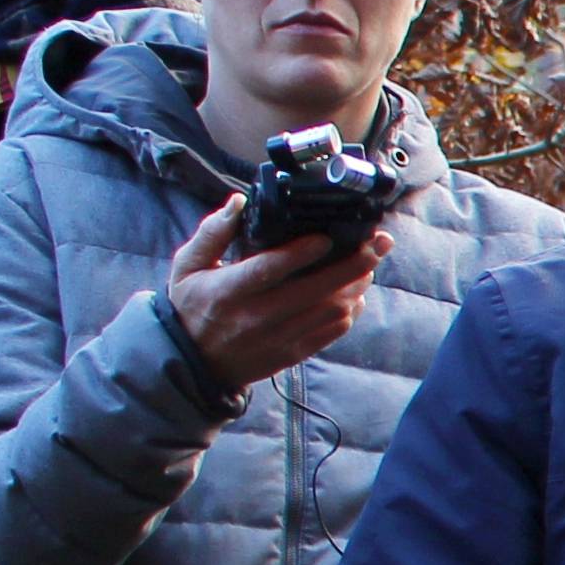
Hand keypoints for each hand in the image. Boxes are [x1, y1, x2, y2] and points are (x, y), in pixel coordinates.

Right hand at [165, 195, 389, 391]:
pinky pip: (332, 332)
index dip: (302, 253)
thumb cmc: (192, 306)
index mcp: (229, 290)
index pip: (270, 269)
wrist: (193, 362)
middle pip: (316, 290)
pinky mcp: (294, 352)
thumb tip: (239, 202)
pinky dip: (351, 311)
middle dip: (353, 264)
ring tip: (370, 262)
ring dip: (357, 285)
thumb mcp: (187, 266)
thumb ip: (212, 233)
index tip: (328, 236)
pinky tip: (357, 293)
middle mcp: (257, 315)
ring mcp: (279, 337)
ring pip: (331, 311)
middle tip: (376, 243)